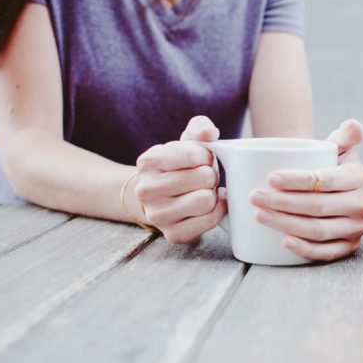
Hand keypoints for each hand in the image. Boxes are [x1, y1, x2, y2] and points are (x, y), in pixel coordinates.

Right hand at [133, 116, 225, 243]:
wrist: (156, 198)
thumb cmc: (178, 166)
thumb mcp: (184, 141)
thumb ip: (199, 128)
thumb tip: (209, 132)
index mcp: (149, 161)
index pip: (196, 155)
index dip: (207, 156)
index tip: (200, 160)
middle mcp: (147, 189)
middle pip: (205, 178)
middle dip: (211, 176)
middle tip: (203, 179)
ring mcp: (157, 214)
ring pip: (207, 200)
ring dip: (213, 194)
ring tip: (204, 191)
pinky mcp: (172, 234)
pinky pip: (208, 221)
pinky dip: (215, 213)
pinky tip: (208, 207)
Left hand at [250, 119, 362, 261]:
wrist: (333, 189)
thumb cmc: (330, 165)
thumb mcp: (339, 147)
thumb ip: (345, 134)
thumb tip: (353, 125)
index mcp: (360, 176)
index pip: (324, 180)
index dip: (296, 180)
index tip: (269, 178)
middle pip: (318, 206)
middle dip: (283, 203)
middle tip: (255, 197)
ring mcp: (357, 227)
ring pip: (319, 230)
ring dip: (286, 224)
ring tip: (260, 215)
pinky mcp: (349, 246)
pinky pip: (327, 252)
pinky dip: (306, 249)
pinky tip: (284, 241)